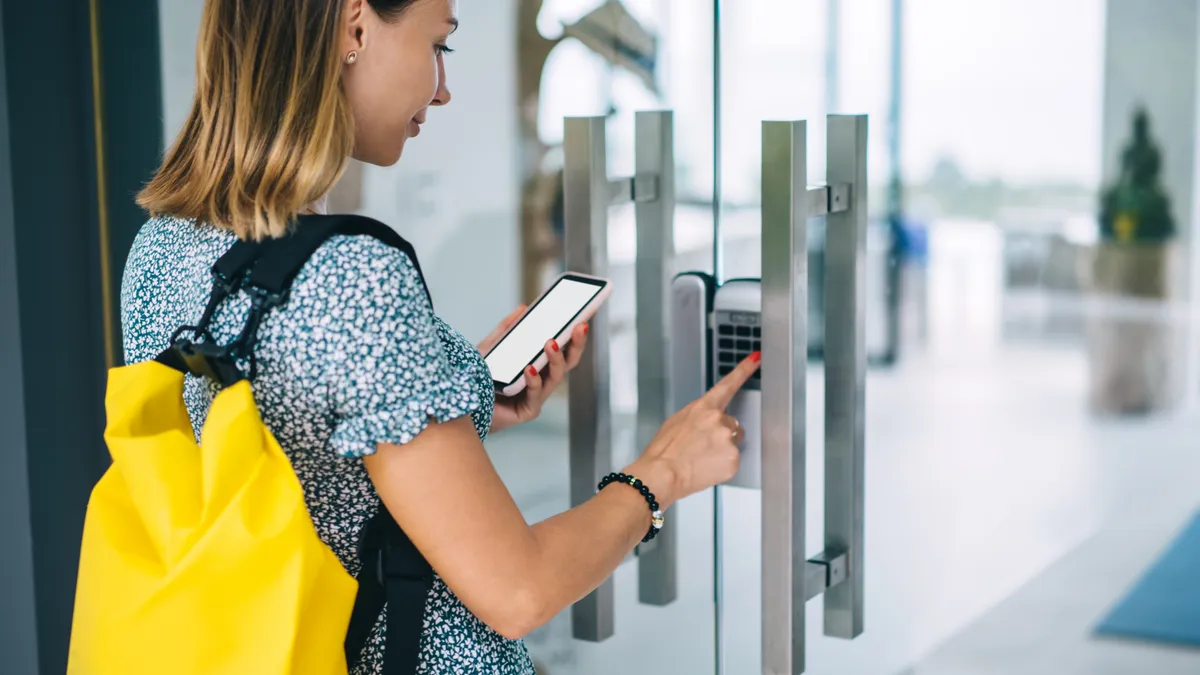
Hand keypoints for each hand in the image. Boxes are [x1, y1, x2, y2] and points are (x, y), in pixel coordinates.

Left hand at [477, 305, 590, 433]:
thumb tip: (524, 308)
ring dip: (556, 359)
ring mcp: (536, 397)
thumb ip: (506, 329)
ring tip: (551, 342)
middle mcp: (541, 380)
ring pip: (555, 377)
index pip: (562, 348)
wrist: (462, 404)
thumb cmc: (477, 378)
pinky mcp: (527, 412)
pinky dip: (534, 381)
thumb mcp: (491, 347)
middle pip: (567, 362)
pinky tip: (529, 368)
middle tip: (579, 326)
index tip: (582, 315)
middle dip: (576, 344)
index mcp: (538, 365)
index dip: (574, 334)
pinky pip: (535, 396)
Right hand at [623, 351, 760, 509]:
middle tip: (701, 446)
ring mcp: (728, 440)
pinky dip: (722, 465)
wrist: (662, 474)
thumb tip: (707, 420)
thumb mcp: (676, 421)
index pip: (728, 384)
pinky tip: (706, 467)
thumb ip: (698, 415)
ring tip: (701, 458)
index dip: (744, 370)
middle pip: (732, 423)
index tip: (756, 359)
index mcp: (704, 407)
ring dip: (722, 449)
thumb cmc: (664, 450)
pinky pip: (732, 460)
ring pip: (733, 442)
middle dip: (721, 433)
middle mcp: (719, 420)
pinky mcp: (733, 459)